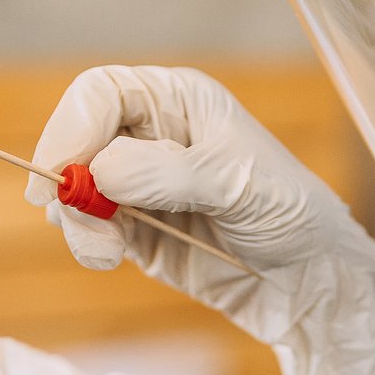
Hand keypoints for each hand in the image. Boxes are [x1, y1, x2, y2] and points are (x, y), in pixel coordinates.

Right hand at [31, 65, 374, 374]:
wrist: (311, 281)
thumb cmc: (290, 212)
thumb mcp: (235, 183)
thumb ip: (166, 172)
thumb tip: (100, 170)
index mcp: (179, 102)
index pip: (102, 93)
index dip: (72, 126)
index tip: (62, 170)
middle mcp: (152, 136)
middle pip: (77, 140)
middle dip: (68, 178)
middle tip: (71, 215)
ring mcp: (139, 187)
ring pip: (76, 190)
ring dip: (77, 219)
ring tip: (105, 251)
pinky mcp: (136, 233)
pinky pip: (92, 230)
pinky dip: (89, 244)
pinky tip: (109, 258)